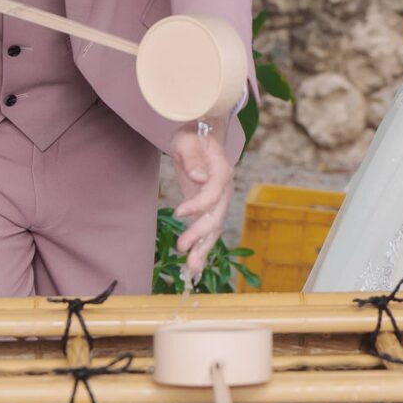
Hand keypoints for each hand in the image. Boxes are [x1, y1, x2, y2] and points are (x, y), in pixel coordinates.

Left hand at [168, 120, 235, 279]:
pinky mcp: (209, 207)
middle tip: (182, 248)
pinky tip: (193, 264)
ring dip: (203, 248)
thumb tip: (197, 176)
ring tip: (191, 268)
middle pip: (216, 215)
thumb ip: (193, 156)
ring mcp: (219, 200)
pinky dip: (201, 246)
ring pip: (214, 228)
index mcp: (221, 171)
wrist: (203, 133)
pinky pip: (208, 229)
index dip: (198, 204)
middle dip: (200, 234)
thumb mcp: (188, 139)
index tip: (179, 212)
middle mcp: (224, 189)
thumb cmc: (194, 134)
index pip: (212, 192)